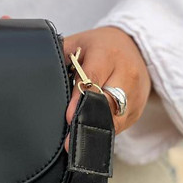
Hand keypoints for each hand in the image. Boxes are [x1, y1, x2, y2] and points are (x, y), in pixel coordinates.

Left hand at [63, 26, 150, 148]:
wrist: (134, 46)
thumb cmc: (98, 46)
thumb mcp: (77, 43)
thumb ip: (61, 57)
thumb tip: (42, 77)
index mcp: (107, 54)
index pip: (93, 79)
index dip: (80, 100)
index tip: (69, 117)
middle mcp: (127, 72)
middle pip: (107, 102)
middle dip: (88, 119)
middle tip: (69, 139)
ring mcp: (137, 91)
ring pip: (117, 117)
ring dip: (96, 127)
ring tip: (77, 137)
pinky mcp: (140, 106)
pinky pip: (123, 124)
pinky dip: (107, 128)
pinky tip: (93, 128)